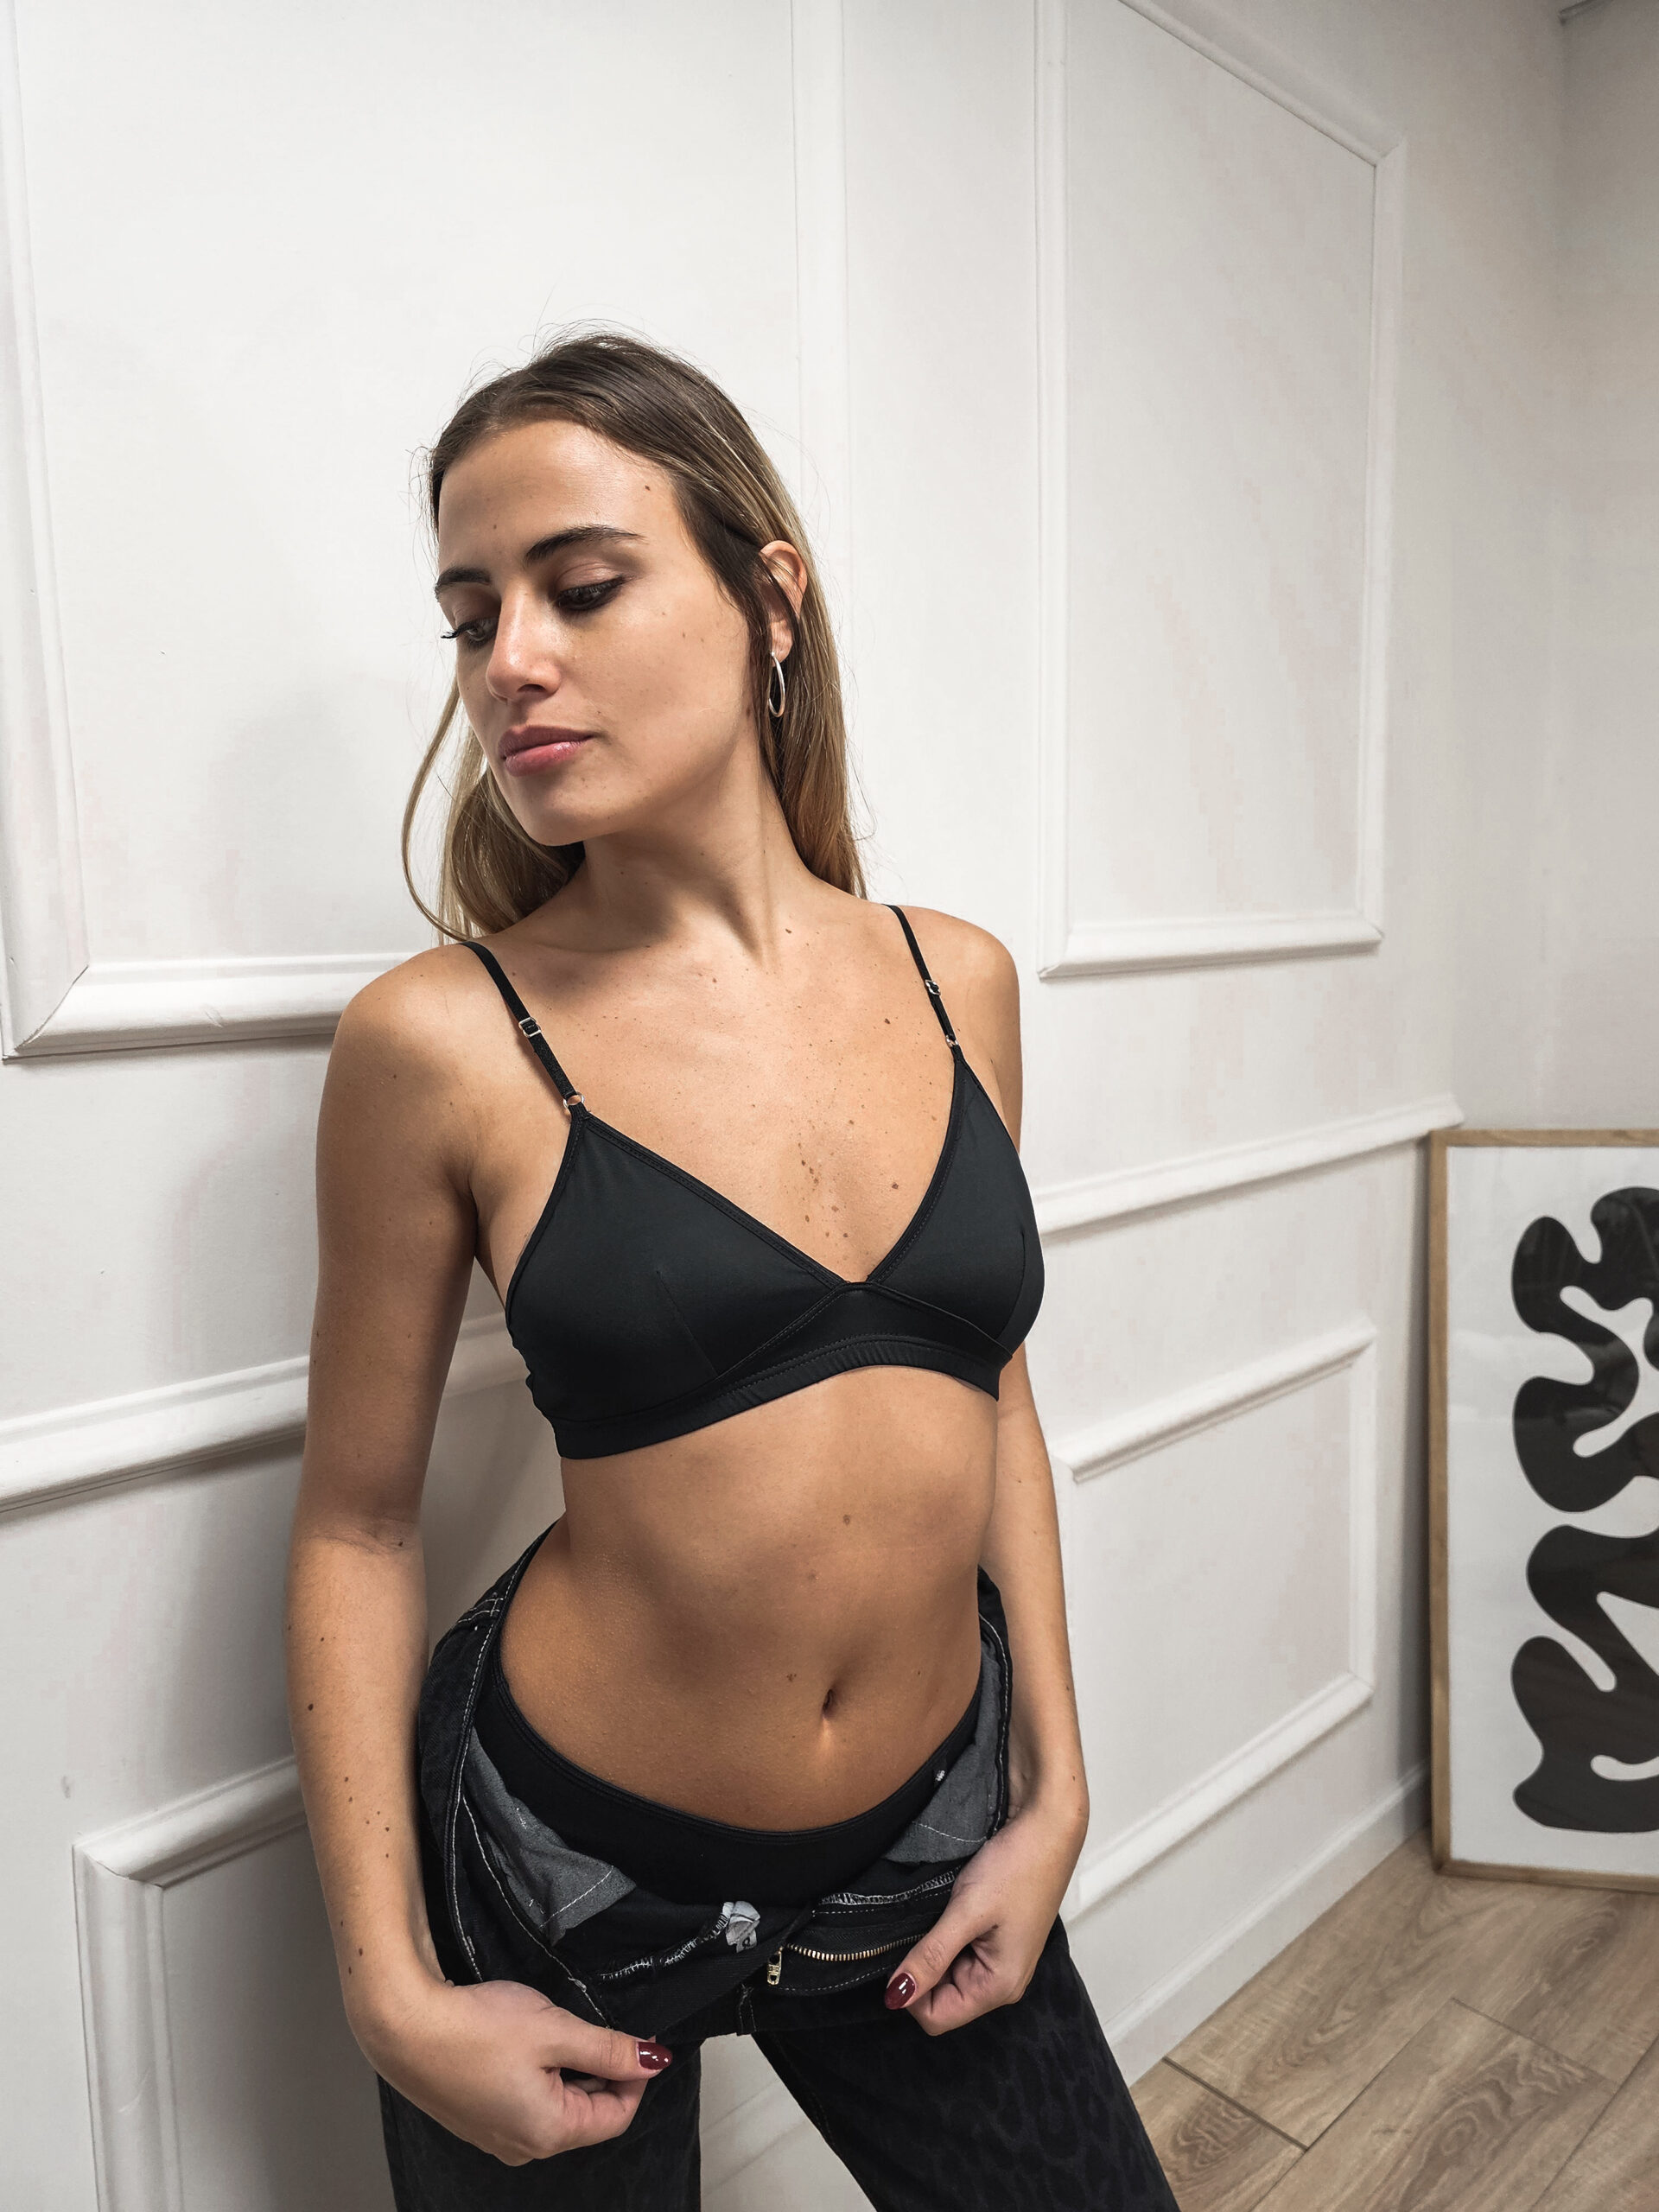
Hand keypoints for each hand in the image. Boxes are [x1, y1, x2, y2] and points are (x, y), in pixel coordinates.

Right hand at [365, 1973, 672, 2163]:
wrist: (405, 2026)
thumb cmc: (476, 2028)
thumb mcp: (555, 2030)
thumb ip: (608, 2049)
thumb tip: (654, 2060)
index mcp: (549, 2132)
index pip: (616, 2116)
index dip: (633, 2074)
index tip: (634, 2036)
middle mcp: (524, 2146)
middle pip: (586, 2113)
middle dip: (598, 2070)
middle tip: (588, 2024)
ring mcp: (497, 2136)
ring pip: (557, 2106)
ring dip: (568, 2070)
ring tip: (551, 2029)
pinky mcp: (479, 2118)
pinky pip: (527, 2103)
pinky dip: (539, 2074)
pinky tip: (525, 2042)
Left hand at [882, 1792, 1084, 2035]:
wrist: (1048, 1826)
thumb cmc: (1015, 1867)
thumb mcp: (966, 1912)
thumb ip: (931, 1956)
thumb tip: (895, 1998)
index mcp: (999, 1987)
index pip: (936, 2017)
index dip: (910, 1991)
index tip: (902, 1950)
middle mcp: (1003, 1984)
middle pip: (942, 1999)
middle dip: (924, 1969)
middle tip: (924, 1924)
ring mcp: (1003, 1962)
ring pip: (949, 1975)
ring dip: (934, 1950)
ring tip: (938, 1914)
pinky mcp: (1000, 1941)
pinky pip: (962, 1956)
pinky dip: (947, 1938)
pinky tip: (950, 1911)